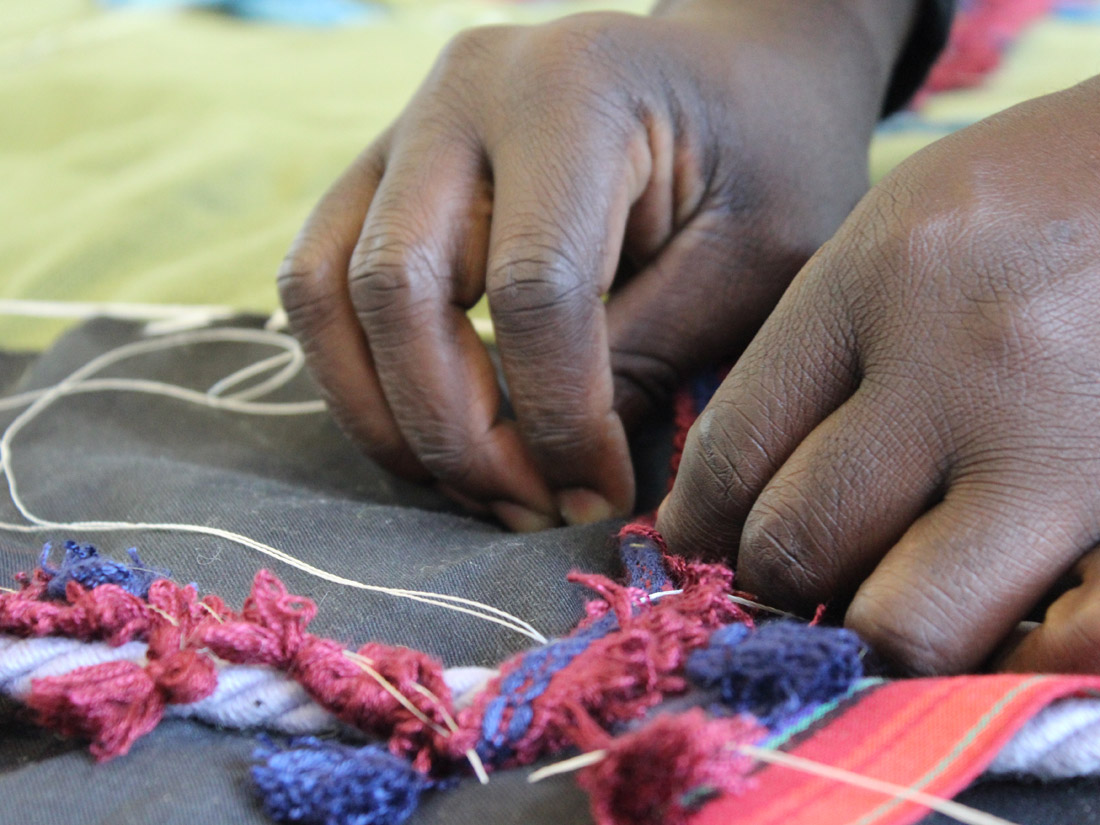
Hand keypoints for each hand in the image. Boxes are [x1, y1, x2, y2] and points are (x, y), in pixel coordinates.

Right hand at [278, 0, 915, 529]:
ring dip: (385, 413)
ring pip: (328, 290)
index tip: (598, 493)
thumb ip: (640, 359)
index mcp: (576, 92)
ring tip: (471, 482)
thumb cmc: (767, 160)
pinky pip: (318, 280)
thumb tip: (555, 481)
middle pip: (398, 288)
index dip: (557, 418)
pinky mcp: (382, 166)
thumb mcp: (749, 262)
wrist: (734, 73)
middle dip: (455, 433)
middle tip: (526, 508)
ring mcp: (408, 122)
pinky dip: (358, 372)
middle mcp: (466, 90)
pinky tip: (431, 427)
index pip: (531, 288)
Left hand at [659, 77, 1099, 674]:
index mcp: (881, 279)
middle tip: (790, 571)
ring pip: (910, 624)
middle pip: (799, 545)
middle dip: (771, 578)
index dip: (694, 523)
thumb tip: (736, 488)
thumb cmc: (1043, 191)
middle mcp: (963, 364)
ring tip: (885, 595)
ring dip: (876, 632)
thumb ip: (821, 346)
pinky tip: (997, 622)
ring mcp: (1066, 444)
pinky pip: (1065, 645)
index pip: (732, 451)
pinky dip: (1011, 660)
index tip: (699, 543)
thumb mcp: (905, 222)